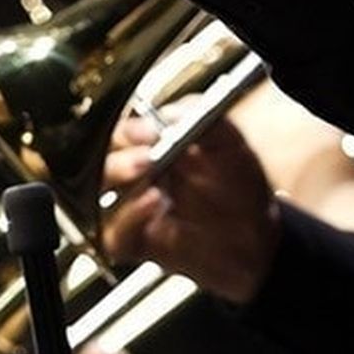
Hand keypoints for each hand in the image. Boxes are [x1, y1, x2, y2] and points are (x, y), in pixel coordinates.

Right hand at [100, 115, 280, 305]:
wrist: (255, 235)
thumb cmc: (237, 187)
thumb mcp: (229, 143)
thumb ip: (204, 120)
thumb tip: (171, 114)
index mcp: (149, 145)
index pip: (121, 131)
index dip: (130, 130)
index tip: (149, 132)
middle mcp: (134, 173)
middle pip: (99, 158)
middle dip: (120, 155)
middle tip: (147, 158)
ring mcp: (131, 206)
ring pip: (98, 191)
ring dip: (119, 180)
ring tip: (149, 176)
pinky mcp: (134, 240)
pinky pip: (112, 233)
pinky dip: (128, 218)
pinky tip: (153, 205)